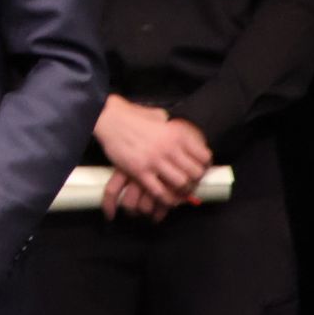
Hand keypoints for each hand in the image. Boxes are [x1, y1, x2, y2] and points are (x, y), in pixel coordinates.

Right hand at [92, 95, 210, 216]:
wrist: (108, 118)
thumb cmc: (133, 115)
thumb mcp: (159, 116)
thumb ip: (173, 127)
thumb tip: (182, 134)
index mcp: (177, 134)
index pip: (204, 157)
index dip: (204, 166)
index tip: (200, 169)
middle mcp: (169, 148)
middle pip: (195, 173)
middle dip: (195, 181)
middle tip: (190, 182)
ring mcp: (154, 161)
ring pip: (180, 184)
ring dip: (182, 190)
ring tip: (179, 191)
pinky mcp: (140, 171)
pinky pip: (160, 192)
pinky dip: (166, 199)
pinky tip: (167, 198)